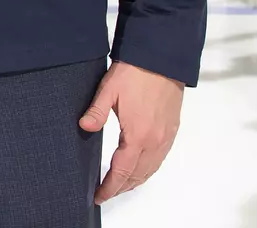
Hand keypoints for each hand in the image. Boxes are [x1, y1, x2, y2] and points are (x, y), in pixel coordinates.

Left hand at [79, 60, 184, 203]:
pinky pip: (160, 158)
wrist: (162, 59)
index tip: (99, 196)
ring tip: (121, 185)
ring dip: (135, 180)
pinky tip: (140, 167)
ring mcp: (166, 137)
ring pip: (151, 169)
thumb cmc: (135, 72)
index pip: (122, 171)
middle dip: (121, 187)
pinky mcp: (172, 130)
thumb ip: (96, 111)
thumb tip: (84, 127)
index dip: (110, 187)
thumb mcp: (109, 90)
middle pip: (138, 175)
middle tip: (106, 192)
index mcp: (138, 135)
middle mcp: (155, 141)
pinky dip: (148, 169)